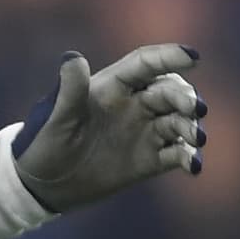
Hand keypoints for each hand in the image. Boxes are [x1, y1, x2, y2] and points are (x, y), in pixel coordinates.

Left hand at [12, 43, 206, 211]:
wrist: (44, 182)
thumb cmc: (46, 141)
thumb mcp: (56, 116)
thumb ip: (69, 89)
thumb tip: (72, 57)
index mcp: (111, 86)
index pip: (145, 64)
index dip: (168, 57)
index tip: (192, 57)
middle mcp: (133, 104)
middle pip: (169, 91)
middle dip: (185, 96)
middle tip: (194, 108)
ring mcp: (144, 131)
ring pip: (179, 120)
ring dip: (191, 126)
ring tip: (195, 138)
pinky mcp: (150, 159)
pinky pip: (177, 153)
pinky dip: (188, 157)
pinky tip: (192, 166)